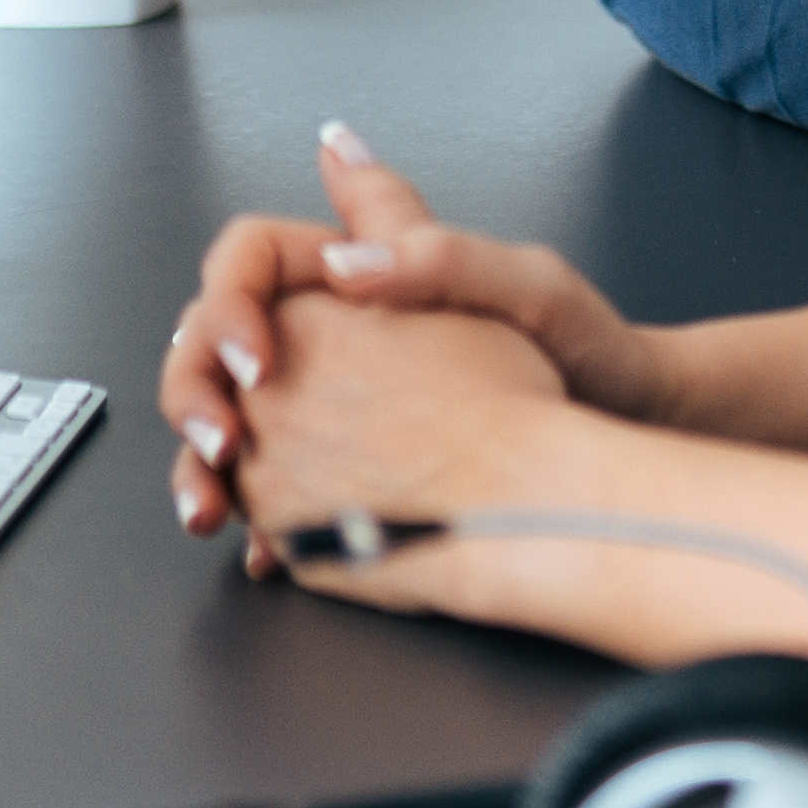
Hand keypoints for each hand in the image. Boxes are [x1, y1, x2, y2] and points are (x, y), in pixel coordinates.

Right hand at [164, 125, 663, 555]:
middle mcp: (331, 332)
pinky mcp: (333, 474)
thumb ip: (434, 256)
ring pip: (225, 420)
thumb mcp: (527, 287)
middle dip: (193, 392)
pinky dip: (251, 521)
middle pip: (213, 342)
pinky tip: (261, 550)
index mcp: (364, 271)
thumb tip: (345, 261)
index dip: (233, 301)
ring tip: (212, 509)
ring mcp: (325, 408)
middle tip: (220, 443)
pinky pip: (266, 490)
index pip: (252, 258)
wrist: (613, 450)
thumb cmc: (586, 353)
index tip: (258, 356)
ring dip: (199, 466)